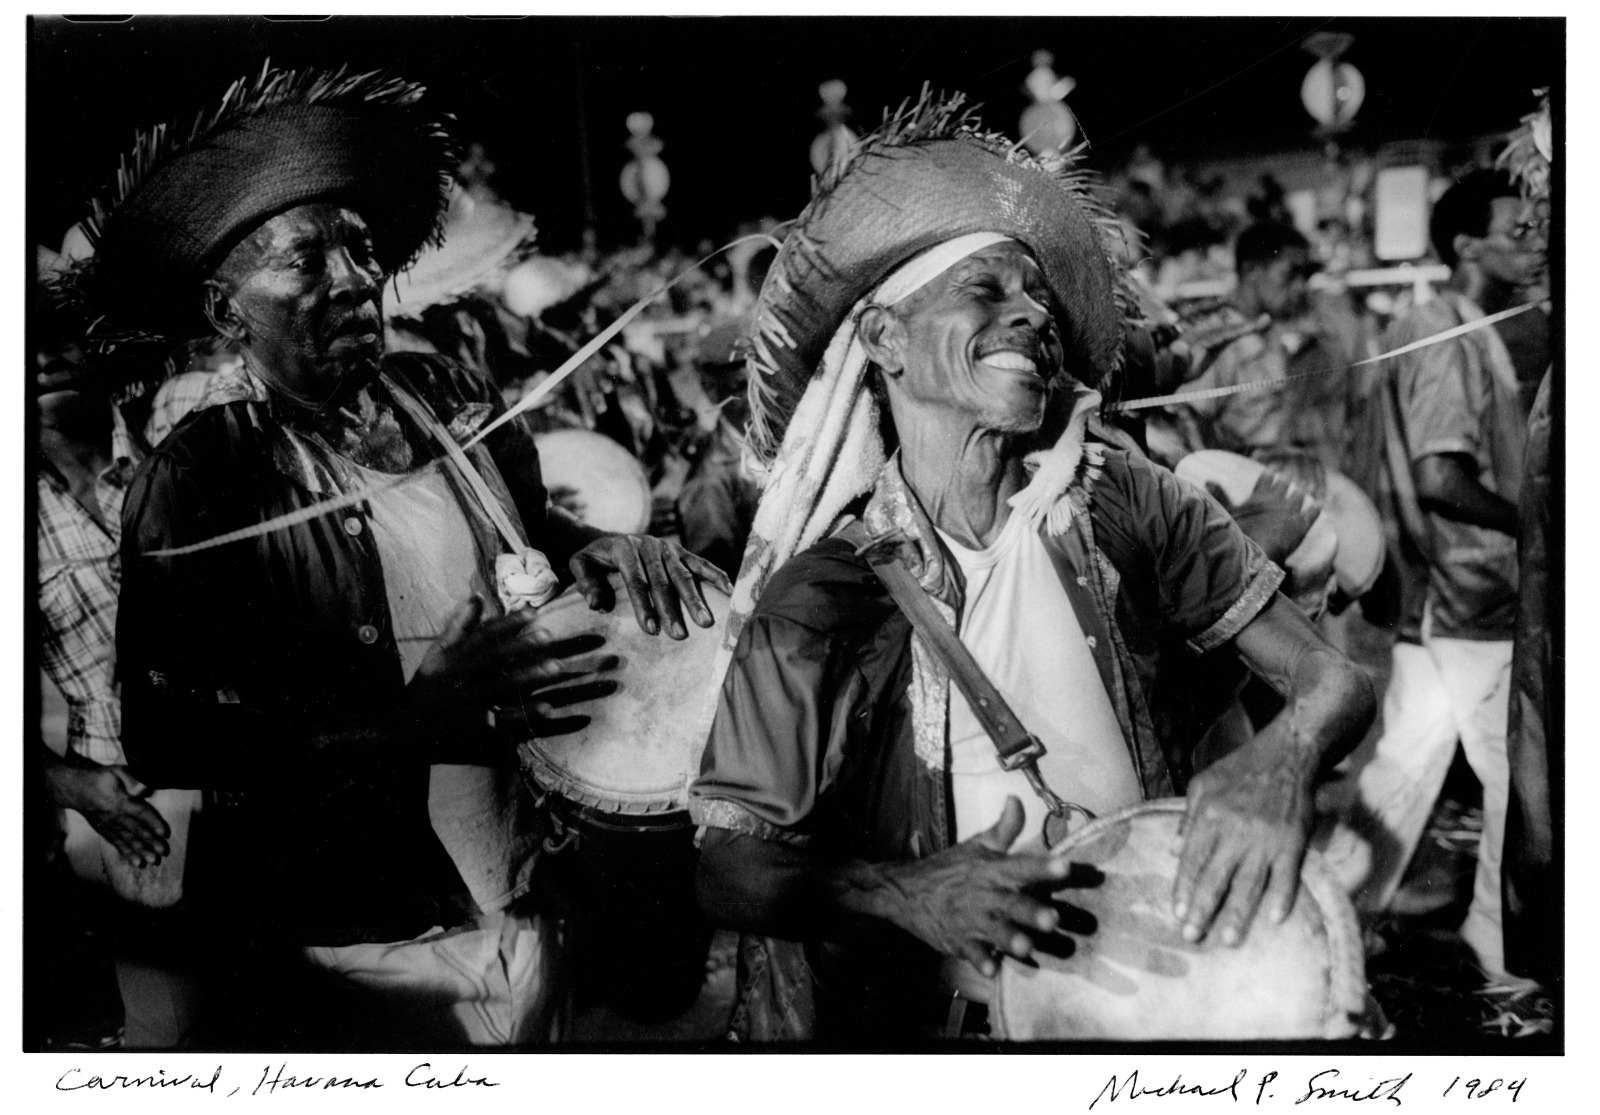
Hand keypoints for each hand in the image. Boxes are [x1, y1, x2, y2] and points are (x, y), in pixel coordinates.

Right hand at [45, 760, 170, 867]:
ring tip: (152, 861)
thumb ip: (132, 778)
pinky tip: (137, 862)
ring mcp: (110, 826)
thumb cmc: (99, 778)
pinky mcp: (105, 831)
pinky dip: (127, 854)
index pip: (140, 813)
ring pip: (128, 840)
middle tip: (162, 852)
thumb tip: (144, 788)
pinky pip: (117, 844)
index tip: (164, 832)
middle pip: (136, 830)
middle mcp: (116, 817)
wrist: (74, 789)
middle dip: (150, 842)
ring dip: (141, 851)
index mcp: (121, 801)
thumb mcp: (116, 771)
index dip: (153, 822)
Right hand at [405, 595, 616, 753]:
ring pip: (500, 686)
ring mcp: (465, 702)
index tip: (534, 613)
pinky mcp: (472, 726)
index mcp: (451, 657)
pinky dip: (525, 714)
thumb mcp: (436, 654)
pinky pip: (502, 719)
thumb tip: (478, 597)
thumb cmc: (425, 688)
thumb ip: (458, 626)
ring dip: (529, 677)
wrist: (400, 731)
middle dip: (521, 645)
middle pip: (493, 657)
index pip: (482, 635)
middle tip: (550, 636)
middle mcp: (458, 677)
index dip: (508, 623)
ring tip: (557, 668)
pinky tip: (549, 709)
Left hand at [569, 533, 732, 639]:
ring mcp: (669, 547)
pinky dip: (716, 577)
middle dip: (672, 608)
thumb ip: (585, 582)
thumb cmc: (594, 560)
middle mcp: (650, 544)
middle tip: (679, 634)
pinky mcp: (682, 551)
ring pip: (685, 574)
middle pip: (663, 580)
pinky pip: (702, 564)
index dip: (643, 605)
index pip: (636, 580)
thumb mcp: (580, 564)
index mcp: (624, 547)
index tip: (650, 630)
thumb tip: (597, 604)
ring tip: (706, 622)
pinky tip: (729, 593)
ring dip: (696, 599)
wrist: (608, 539)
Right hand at [877, 797, 1099, 976]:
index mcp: (992, 870)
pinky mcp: (959, 941)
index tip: (1066, 867)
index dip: (1043, 866)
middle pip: (1011, 904)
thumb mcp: (977, 844)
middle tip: (1053, 919)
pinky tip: (992, 970)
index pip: (1021, 866)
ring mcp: (971, 920)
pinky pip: (971, 953)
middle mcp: (984, 895)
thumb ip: (1004, 828)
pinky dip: (980, 961)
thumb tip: (1016, 798)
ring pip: (994, 931)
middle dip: (1031, 912)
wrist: (907, 892)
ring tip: (1025, 946)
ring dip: (1010, 939)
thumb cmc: (950, 868)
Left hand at [1172, 739, 1313, 946]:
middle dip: (1202, 910)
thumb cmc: (1241, 768)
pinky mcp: (1292, 841)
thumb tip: (1172, 851)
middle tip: (1192, 937)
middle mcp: (1234, 831)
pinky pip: (1287, 875)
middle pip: (1215, 878)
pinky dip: (1283, 897)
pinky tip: (1276, 919)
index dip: (1184, 888)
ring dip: (1238, 914)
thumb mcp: (1203, 784)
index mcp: (1209, 816)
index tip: (1177, 913)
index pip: (1192, 861)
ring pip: (1249, 883)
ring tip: (1229, 940)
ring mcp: (1265, 838)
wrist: (1287, 754)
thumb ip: (1187, 818)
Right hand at [1205, 471, 1318, 565]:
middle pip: (1283, 485)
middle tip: (1285, 484)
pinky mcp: (1301, 525)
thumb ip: (1220, 495)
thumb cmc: (1237, 534)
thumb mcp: (1226, 513)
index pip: (1266, 480)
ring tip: (1300, 494)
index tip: (1270, 475)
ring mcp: (1290, 511)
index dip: (1268, 478)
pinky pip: (1312, 513)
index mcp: (1259, 495)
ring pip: (1299, 496)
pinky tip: (1316, 507)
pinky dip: (1314, 510)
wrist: (1253, 553)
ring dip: (1299, 495)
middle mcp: (1276, 499)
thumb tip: (1208, 480)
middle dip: (1284, 485)